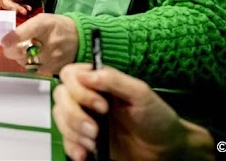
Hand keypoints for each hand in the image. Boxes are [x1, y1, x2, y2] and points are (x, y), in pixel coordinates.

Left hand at [1, 14, 77, 75]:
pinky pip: (34, 70)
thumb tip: (8, 38)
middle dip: (10, 50)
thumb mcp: (43, 20)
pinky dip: (30, 64)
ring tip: (23, 51)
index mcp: (44, 24)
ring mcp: (53, 57)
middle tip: (8, 48)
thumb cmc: (58, 27)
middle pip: (21, 51)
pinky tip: (33, 58)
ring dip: (20, 58)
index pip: (23, 33)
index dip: (10, 39)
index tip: (4, 41)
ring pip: (25, 62)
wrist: (80, 38)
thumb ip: (25, 27)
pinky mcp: (54, 68)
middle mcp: (49, 41)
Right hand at [52, 63, 210, 160]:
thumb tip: (87, 74)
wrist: (165, 150)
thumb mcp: (141, 94)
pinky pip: (66, 140)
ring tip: (94, 142)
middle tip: (95, 129)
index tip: (100, 105)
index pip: (71, 75)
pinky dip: (72, 146)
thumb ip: (114, 80)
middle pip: (61, 96)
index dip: (79, 89)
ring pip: (60, 117)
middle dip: (75, 114)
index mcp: (100, 83)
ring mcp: (85, 119)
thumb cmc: (158, 119)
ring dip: (73, 131)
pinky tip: (84, 153)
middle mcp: (88, 98)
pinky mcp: (84, 139)